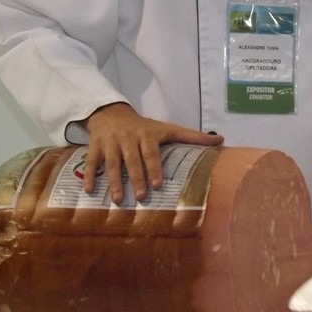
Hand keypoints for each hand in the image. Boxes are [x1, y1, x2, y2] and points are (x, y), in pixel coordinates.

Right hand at [81, 103, 223, 203]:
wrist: (111, 112)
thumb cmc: (143, 126)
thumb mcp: (167, 128)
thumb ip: (193, 137)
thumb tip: (221, 139)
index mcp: (146, 135)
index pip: (150, 153)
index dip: (154, 168)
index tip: (157, 184)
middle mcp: (128, 139)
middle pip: (132, 160)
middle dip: (136, 178)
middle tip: (141, 197)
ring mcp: (110, 143)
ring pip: (111, 163)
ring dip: (114, 181)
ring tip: (118, 199)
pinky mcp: (95, 146)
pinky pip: (91, 162)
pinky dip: (90, 176)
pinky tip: (90, 192)